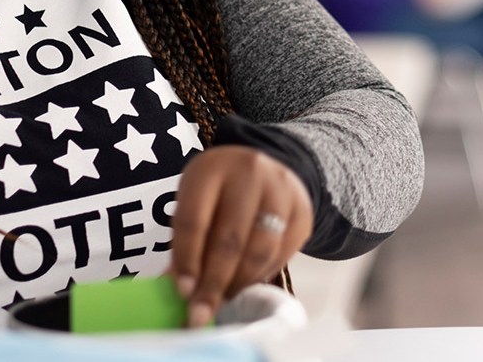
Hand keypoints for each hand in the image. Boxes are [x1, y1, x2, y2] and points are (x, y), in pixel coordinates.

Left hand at [168, 146, 312, 327]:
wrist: (264, 169)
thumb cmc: (218, 192)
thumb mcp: (196, 202)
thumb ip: (185, 242)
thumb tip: (179, 291)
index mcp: (211, 169)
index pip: (194, 220)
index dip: (187, 260)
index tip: (183, 292)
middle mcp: (249, 173)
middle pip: (230, 239)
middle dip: (213, 283)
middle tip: (201, 313)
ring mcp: (281, 190)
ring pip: (260, 250)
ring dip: (239, 283)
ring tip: (223, 299)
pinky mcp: (302, 211)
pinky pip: (282, 254)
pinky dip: (261, 275)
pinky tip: (245, 282)